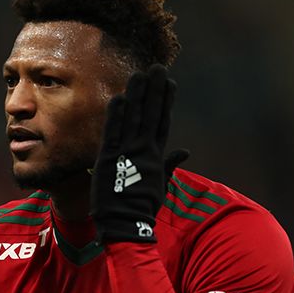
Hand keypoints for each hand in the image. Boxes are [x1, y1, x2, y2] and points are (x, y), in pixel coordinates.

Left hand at [91, 64, 186, 242]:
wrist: (126, 224)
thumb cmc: (141, 207)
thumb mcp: (160, 186)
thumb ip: (170, 165)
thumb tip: (184, 152)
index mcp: (156, 157)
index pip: (162, 123)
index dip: (166, 102)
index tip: (170, 83)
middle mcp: (144, 151)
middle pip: (151, 115)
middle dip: (155, 91)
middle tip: (158, 68)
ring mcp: (127, 154)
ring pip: (134, 119)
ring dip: (137, 96)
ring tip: (140, 74)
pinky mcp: (110, 158)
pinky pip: (113, 133)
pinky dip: (117, 116)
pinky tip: (119, 97)